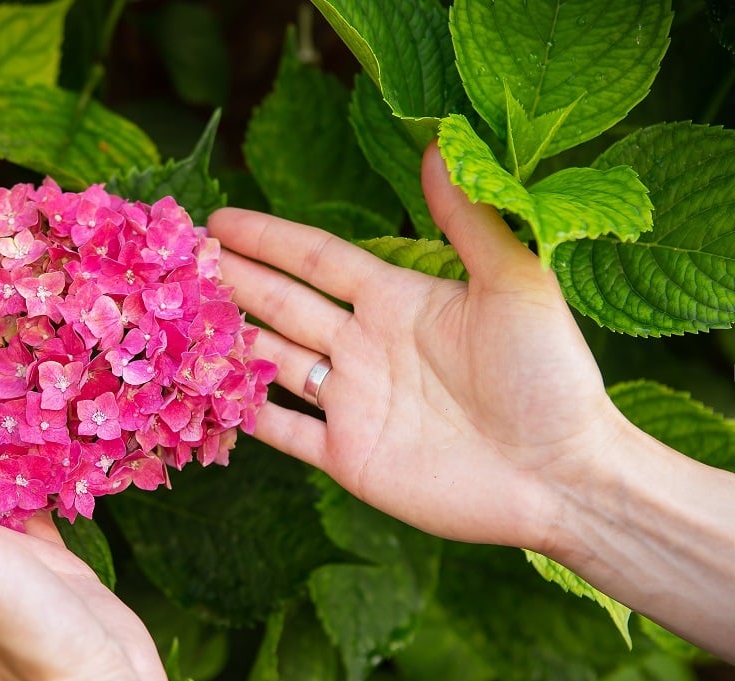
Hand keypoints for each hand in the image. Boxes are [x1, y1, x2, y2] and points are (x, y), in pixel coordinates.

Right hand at [210, 143, 627, 552]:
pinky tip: (205, 394)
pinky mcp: (348, 456)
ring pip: (273, 361)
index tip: (219, 219)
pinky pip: (283, 430)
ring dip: (229, 338)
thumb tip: (438, 144)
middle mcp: (366, 347)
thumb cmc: (548, 376)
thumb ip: (467, 219)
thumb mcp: (513, 284)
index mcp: (397, 301)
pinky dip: (245, 414)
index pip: (317, 261)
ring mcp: (353, 403)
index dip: (268, 238)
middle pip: (283, 304)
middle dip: (234, 280)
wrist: (560, 475)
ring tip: (179, 317)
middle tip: (181, 260)